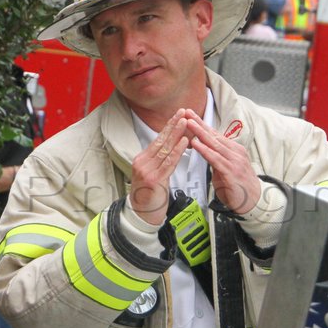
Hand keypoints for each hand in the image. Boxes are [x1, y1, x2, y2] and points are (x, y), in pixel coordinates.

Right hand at [128, 110, 189, 224]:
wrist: (142, 215)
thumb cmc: (150, 196)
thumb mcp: (151, 175)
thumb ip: (159, 161)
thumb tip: (170, 147)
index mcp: (141, 159)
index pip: (157, 139)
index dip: (169, 126)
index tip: (178, 115)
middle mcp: (142, 162)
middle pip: (161, 140)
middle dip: (173, 125)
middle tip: (183, 112)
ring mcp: (147, 170)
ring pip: (165, 149)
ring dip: (177, 134)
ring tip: (186, 122)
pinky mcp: (154, 180)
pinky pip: (169, 162)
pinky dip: (178, 151)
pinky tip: (185, 142)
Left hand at [183, 110, 260, 213]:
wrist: (254, 201)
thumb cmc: (239, 185)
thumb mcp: (225, 168)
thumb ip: (216, 159)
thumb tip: (205, 151)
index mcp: (233, 150)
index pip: (215, 134)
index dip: (203, 124)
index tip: (191, 115)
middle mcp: (235, 152)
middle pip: (214, 135)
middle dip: (199, 123)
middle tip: (188, 112)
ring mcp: (234, 161)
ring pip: (214, 144)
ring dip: (200, 132)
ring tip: (189, 123)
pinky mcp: (231, 171)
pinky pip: (215, 158)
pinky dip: (204, 150)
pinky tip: (196, 144)